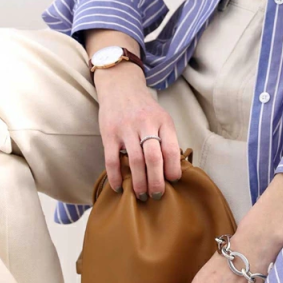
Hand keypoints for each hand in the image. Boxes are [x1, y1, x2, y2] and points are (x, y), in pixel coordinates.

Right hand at [95, 61, 181, 198]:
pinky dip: (116, 177)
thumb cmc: (144, 108)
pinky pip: (112, 160)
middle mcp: (146, 124)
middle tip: (157, 195)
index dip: (173, 169)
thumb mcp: (161, 117)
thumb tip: (172, 170)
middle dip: (157, 182)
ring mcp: (126, 128)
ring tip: (141, 195)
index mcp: (163, 121)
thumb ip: (166, 139)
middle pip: (154, 158)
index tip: (173, 182)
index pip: (171, 149)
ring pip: (135, 161)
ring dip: (139, 183)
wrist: (120, 86)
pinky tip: (119, 187)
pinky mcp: (109, 133)